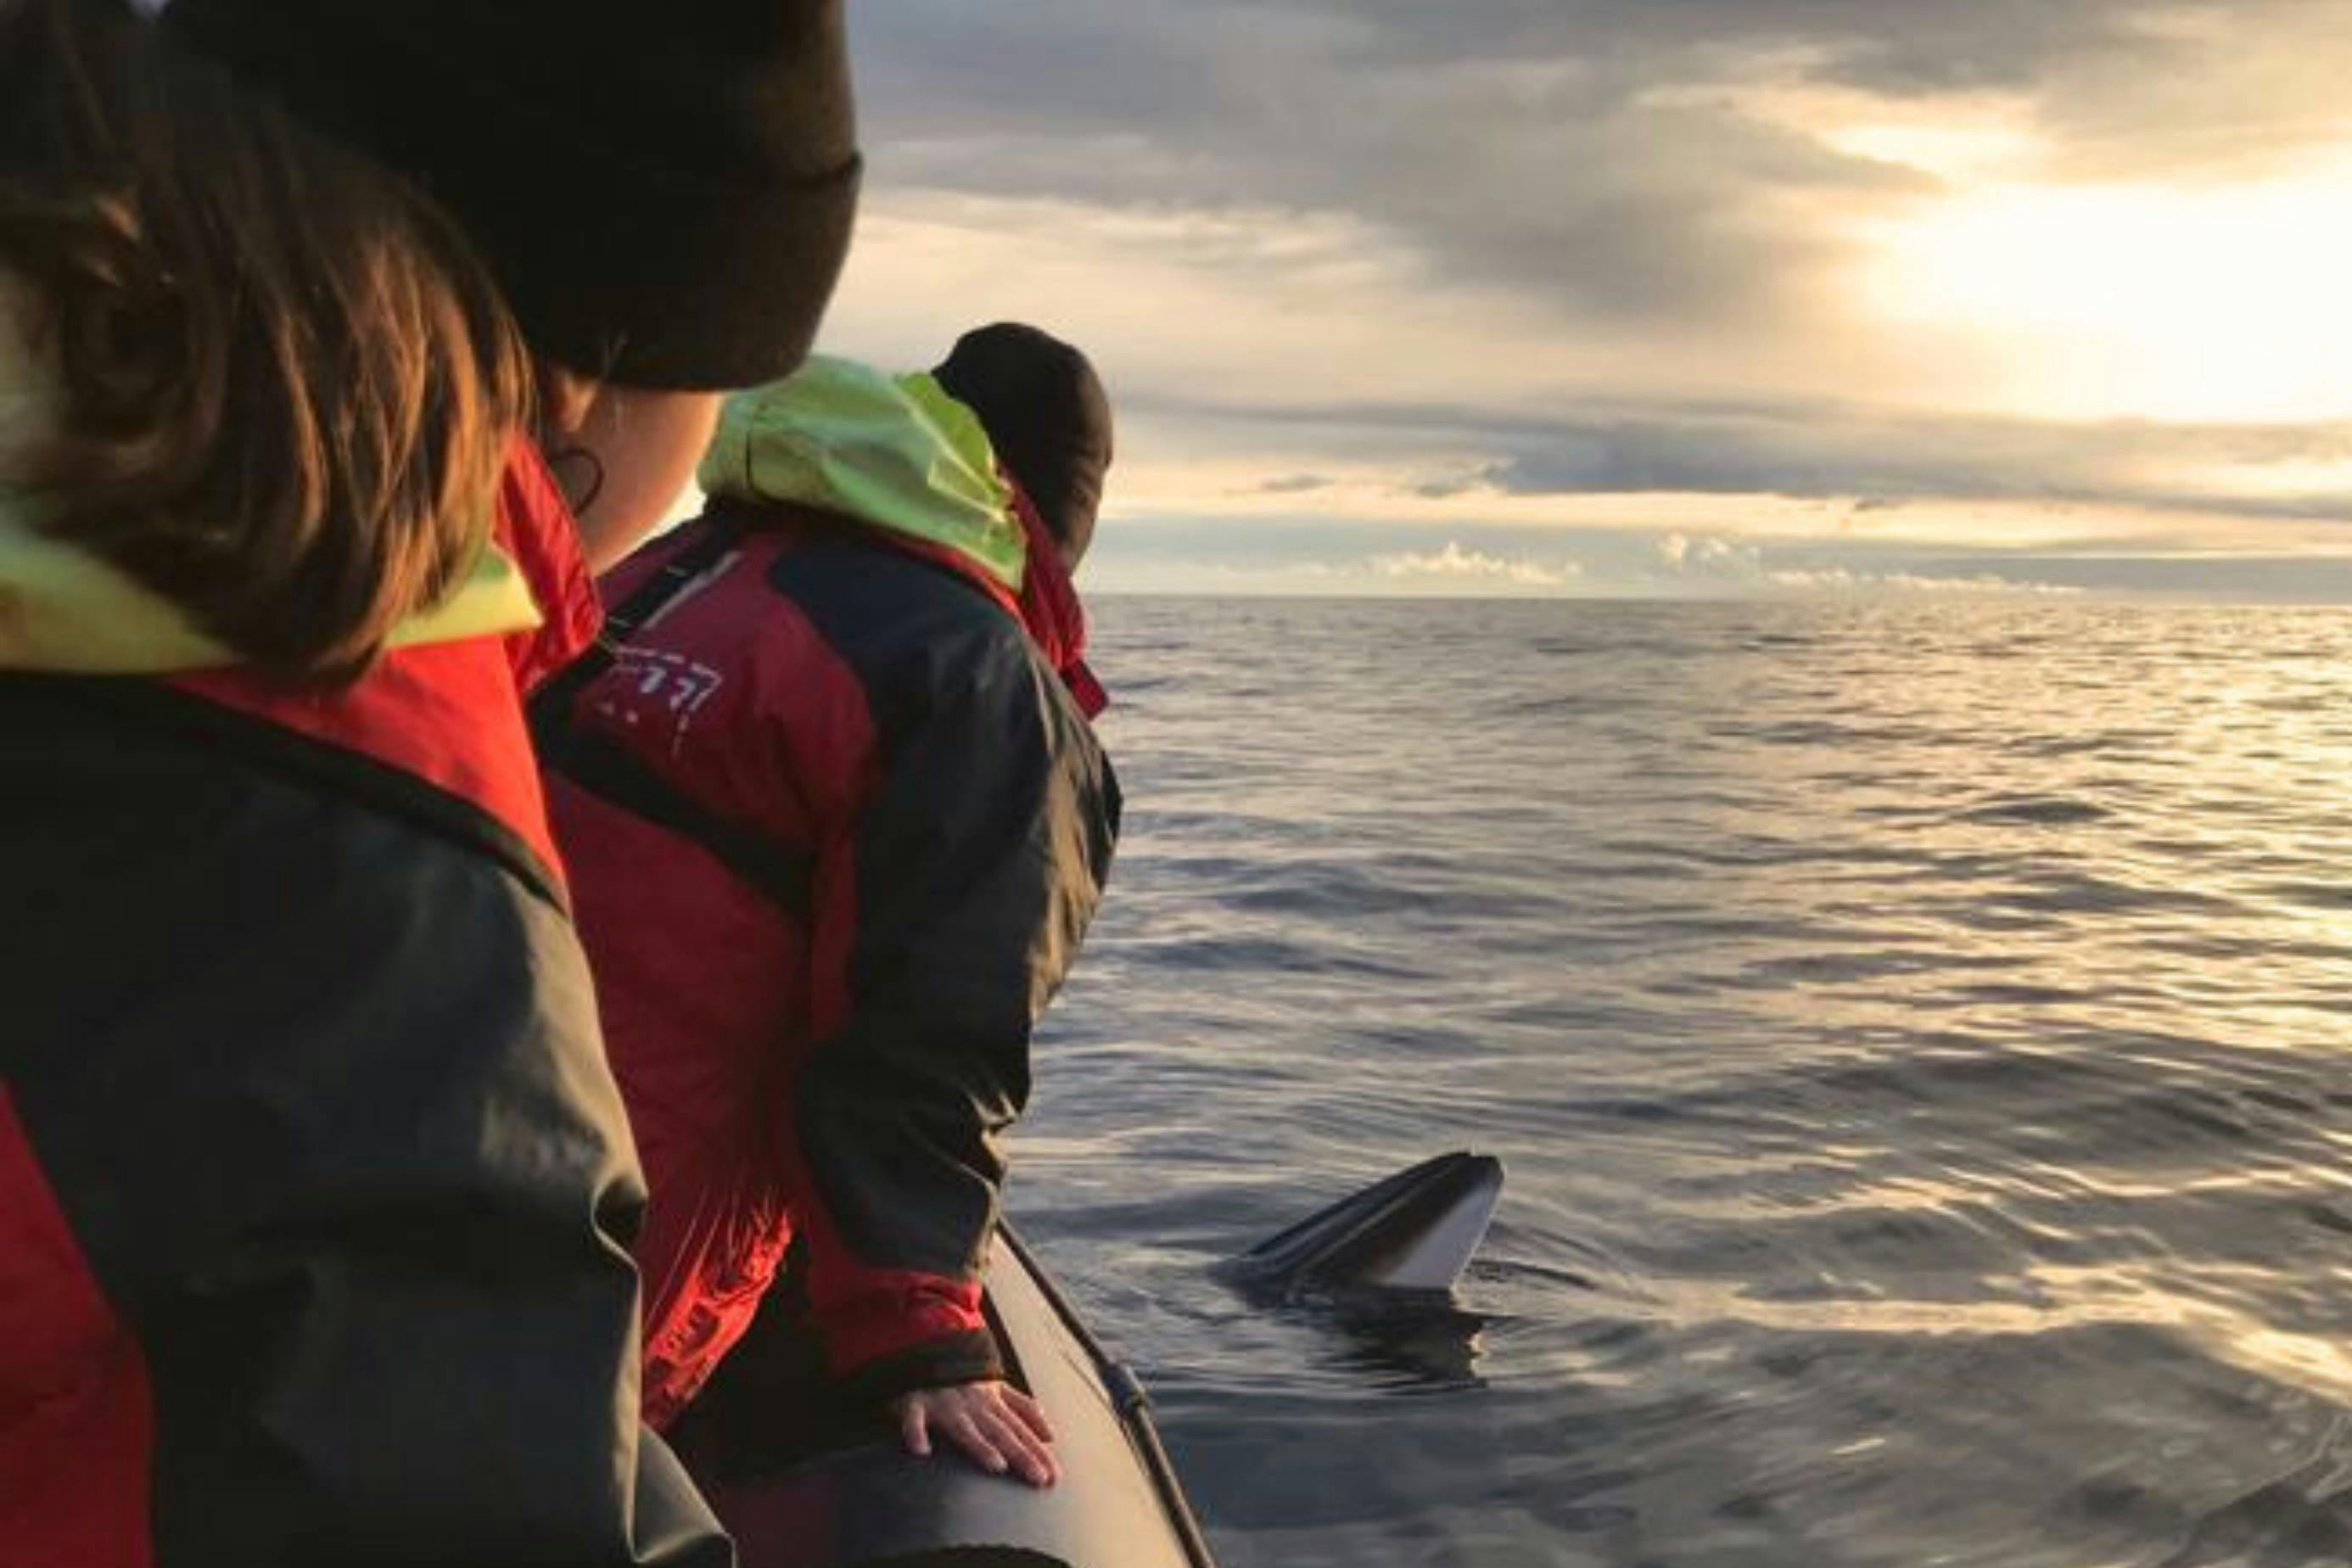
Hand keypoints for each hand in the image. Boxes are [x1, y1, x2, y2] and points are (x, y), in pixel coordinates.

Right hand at [891, 1379, 1058, 1487]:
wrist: (925, 1352)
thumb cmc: (964, 1381)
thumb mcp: (998, 1389)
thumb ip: (1024, 1409)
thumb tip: (1051, 1434)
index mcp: (993, 1402)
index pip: (1020, 1431)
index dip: (1038, 1453)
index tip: (1054, 1477)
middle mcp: (973, 1404)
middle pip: (1000, 1433)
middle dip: (1021, 1455)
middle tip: (1038, 1479)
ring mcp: (944, 1404)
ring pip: (965, 1428)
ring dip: (980, 1446)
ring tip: (998, 1466)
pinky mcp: (915, 1403)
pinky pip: (914, 1419)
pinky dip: (916, 1433)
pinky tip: (922, 1451)